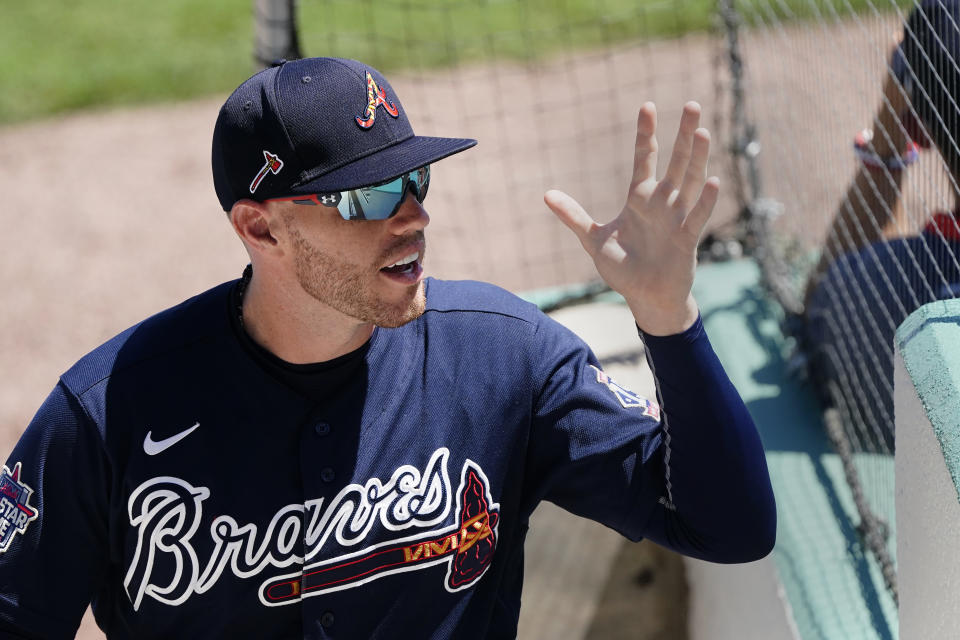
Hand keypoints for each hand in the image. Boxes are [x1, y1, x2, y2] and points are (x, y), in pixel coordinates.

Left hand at [545, 102, 718, 335]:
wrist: (645, 299)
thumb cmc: (623, 269)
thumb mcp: (594, 240)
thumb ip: (573, 216)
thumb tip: (546, 195)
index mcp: (639, 200)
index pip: (645, 159)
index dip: (646, 134)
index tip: (648, 106)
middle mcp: (662, 204)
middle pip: (675, 162)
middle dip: (683, 135)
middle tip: (692, 105)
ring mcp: (676, 220)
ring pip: (690, 183)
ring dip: (697, 159)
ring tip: (703, 132)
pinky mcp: (686, 241)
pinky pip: (697, 217)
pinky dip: (705, 201)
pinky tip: (712, 181)